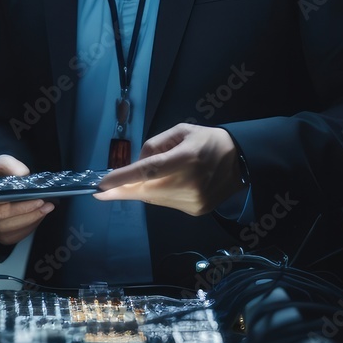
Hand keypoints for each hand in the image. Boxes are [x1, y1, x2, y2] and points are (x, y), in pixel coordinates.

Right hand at [0, 155, 53, 245]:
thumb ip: (9, 164)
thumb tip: (23, 174)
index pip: (0, 207)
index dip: (21, 207)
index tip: (38, 199)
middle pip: (8, 221)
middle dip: (32, 213)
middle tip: (48, 205)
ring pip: (14, 231)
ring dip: (33, 220)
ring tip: (47, 209)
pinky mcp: (0, 237)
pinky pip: (17, 236)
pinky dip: (30, 227)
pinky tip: (38, 216)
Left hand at [93, 123, 242, 214]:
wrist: (241, 160)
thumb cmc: (207, 140)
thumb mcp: (181, 131)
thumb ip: (155, 145)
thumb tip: (137, 164)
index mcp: (186, 158)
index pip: (149, 171)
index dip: (123, 178)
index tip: (101, 185)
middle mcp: (190, 183)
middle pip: (147, 190)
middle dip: (122, 190)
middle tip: (101, 190)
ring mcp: (193, 200)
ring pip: (154, 198)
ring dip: (142, 189)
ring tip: (148, 176)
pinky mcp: (196, 211)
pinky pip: (166, 203)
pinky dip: (158, 194)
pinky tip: (166, 183)